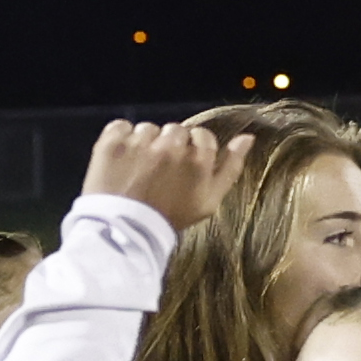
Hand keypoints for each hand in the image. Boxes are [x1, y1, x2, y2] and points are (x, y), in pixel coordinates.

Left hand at [79, 117, 249, 231]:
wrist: (123, 233)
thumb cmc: (170, 218)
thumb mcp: (209, 201)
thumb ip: (230, 167)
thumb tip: (247, 138)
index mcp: (198, 159)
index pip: (202, 136)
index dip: (192, 150)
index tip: (181, 168)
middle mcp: (171, 146)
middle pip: (175, 131)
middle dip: (169, 147)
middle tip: (158, 173)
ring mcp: (140, 143)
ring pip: (148, 129)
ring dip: (145, 144)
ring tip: (137, 170)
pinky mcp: (112, 143)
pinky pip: (121, 126)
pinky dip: (120, 139)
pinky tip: (121, 161)